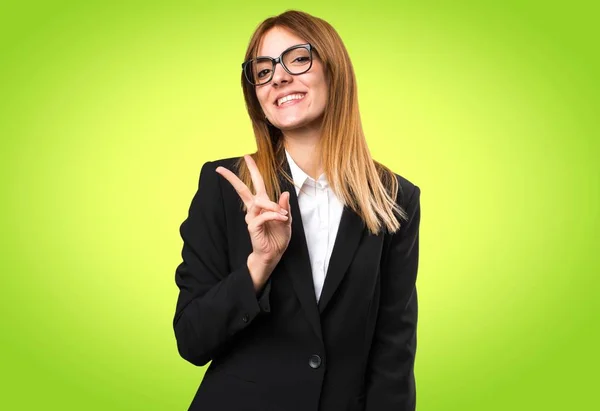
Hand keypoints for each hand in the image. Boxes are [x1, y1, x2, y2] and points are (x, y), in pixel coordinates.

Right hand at [215, 155, 291, 284]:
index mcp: (263, 204)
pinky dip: (273, 216)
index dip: (253, 170)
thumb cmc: (278, 238)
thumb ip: (285, 207)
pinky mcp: (252, 226)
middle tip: (220, 169)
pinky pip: (262, 216)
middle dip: (233, 178)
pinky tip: (280, 219)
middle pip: (242, 190)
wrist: (274, 254)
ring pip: (258, 202)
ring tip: (282, 215)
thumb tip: (285, 193)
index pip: (256, 184)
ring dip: (272, 206)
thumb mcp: (287, 220)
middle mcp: (254, 209)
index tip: (247, 156)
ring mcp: (252, 217)